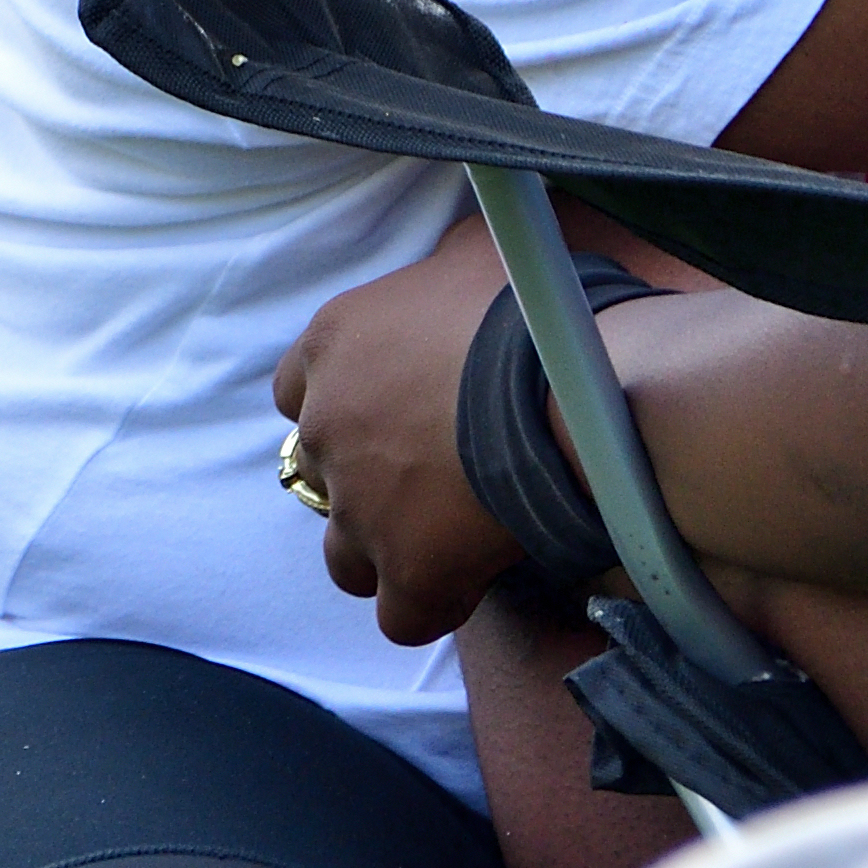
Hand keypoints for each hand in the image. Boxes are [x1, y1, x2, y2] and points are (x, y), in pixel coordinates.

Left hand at [275, 209, 528, 646]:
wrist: (571, 385)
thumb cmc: (531, 309)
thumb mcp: (473, 253)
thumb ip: (440, 270)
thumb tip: (454, 266)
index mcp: (334, 343)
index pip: (297, 389)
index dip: (349, 408)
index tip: (394, 415)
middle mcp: (328, 425)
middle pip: (322, 474)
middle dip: (368, 481)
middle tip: (434, 476)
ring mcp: (360, 505)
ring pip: (347, 556)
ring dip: (387, 551)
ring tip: (449, 541)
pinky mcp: (405, 569)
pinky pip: (400, 615)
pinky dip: (431, 604)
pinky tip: (472, 584)